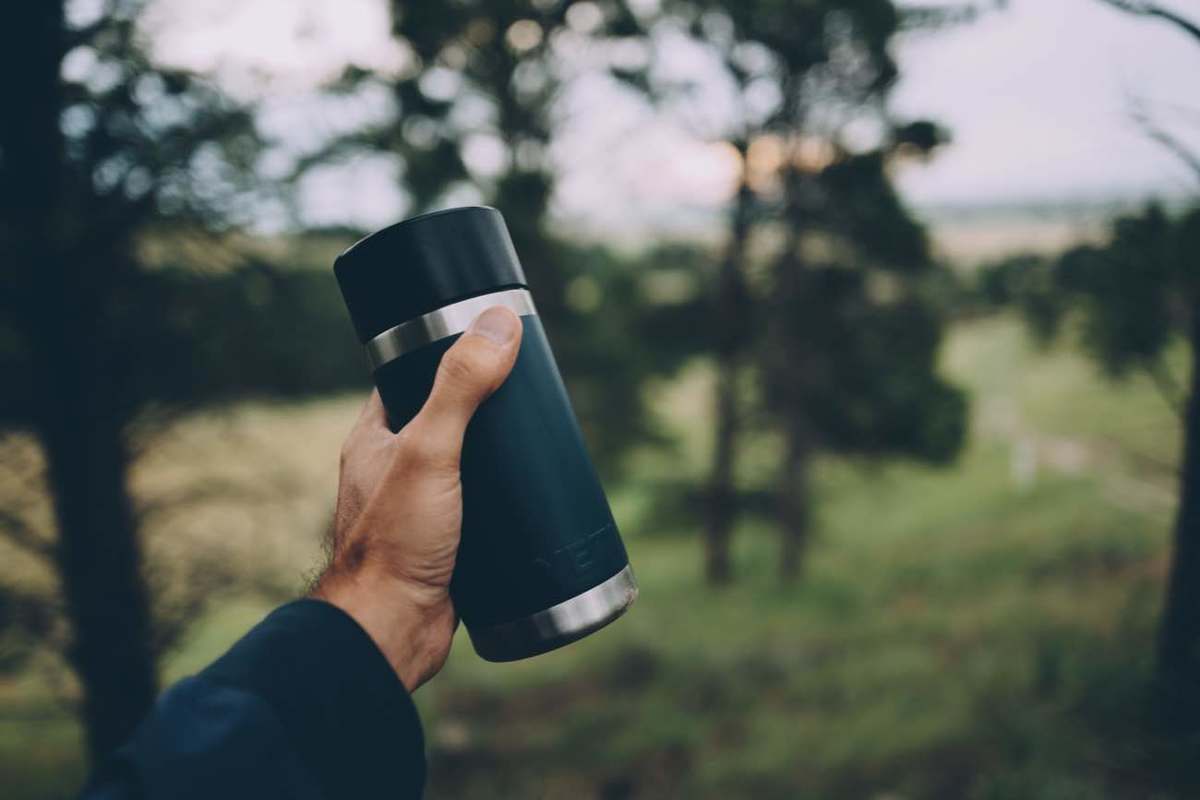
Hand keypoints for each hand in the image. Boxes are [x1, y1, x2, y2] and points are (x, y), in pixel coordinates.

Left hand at [313, 306, 522, 690]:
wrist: (390, 632)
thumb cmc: (394, 542)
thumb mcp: (432, 450)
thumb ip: (461, 388)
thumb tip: (499, 323)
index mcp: (376, 437)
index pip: (412, 378)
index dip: (450, 355)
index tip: (493, 342)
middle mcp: (394, 470)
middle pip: (449, 421)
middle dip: (489, 408)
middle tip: (533, 393)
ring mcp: (420, 509)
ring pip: (467, 469)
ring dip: (500, 459)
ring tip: (543, 442)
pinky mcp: (446, 546)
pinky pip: (479, 511)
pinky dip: (505, 501)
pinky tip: (535, 499)